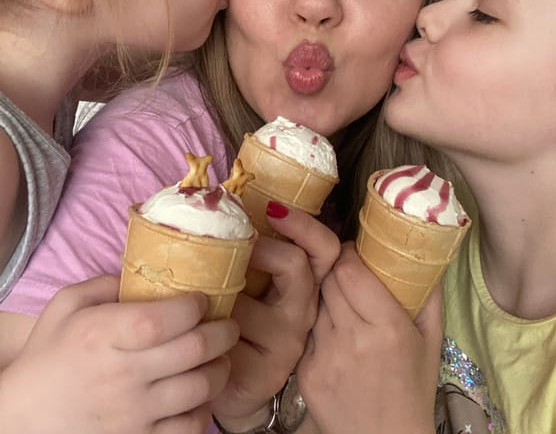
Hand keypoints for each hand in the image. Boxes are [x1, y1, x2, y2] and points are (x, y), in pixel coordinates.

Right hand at [0, 275, 238, 433]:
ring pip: (201, 387)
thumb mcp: (66, 306)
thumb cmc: (48, 357)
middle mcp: (122, 375)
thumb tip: (147, 270)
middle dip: (223, 331)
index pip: (164, 319)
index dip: (194, 306)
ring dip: (221, 368)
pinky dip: (205, 408)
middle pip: (194, 349)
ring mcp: (133, 414)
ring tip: (221, 356)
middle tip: (228, 324)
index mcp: (103, 336)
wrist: (24, 420)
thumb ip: (106, 283)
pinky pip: (190, 427)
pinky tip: (202, 393)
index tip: (203, 299)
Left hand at [212, 205, 339, 430]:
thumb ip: (245, 251)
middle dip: (258, 248)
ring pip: (250, 300)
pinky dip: (206, 325)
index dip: (304, 225)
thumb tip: (211, 200)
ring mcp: (288, 343)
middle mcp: (304, 311)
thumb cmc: (233, 323)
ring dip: (220, 292)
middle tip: (232, 247)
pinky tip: (196, 330)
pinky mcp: (265, 371)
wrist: (227, 389)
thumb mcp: (246, 283)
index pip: (324, 248)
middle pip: (296, 264)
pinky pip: (228, 334)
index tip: (272, 208)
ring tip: (203, 296)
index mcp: (304, 284)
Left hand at [296, 243, 440, 433]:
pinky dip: (316, 329)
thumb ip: (429, 296)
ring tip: (340, 308)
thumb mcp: (431, 342)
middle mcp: (354, 339)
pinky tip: (332, 338)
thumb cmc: (413, 390)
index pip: (350, 270)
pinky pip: (306, 333)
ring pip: (315, 304)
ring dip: (325, 299)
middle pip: (328, 280)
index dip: (349, 255)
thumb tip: (426, 256)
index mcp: (388, 327)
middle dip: (335, 271)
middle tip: (345, 274)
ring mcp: (325, 357)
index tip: (354, 253)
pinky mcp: (305, 374)